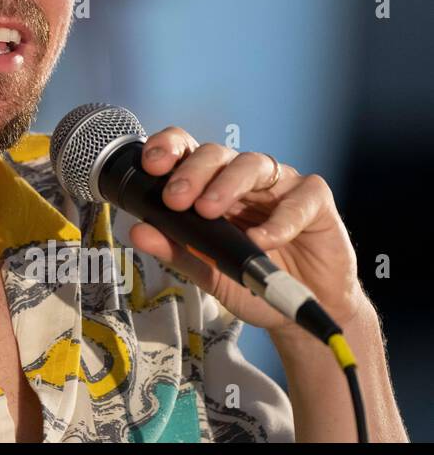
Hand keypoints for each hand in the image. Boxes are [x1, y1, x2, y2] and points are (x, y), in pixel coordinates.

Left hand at [126, 128, 367, 333]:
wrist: (303, 306)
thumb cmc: (252, 278)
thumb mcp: (207, 270)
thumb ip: (175, 250)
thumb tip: (138, 232)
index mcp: (211, 184)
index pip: (187, 150)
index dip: (169, 148)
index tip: (151, 166)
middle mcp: (243, 178)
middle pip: (216, 154)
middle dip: (192, 173)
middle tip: (176, 199)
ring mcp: (279, 185)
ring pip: (252, 164)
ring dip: (227, 185)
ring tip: (209, 212)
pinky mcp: (315, 200)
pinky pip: (298, 199)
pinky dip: (278, 221)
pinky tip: (261, 241)